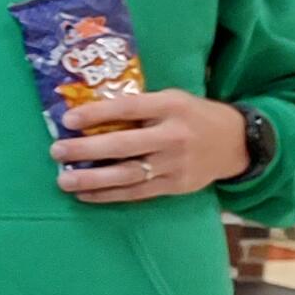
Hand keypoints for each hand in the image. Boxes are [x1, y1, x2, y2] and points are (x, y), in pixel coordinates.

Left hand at [53, 90, 249, 202]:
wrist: (237, 143)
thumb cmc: (193, 115)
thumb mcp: (170, 99)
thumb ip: (138, 105)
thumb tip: (89, 113)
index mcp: (170, 107)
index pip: (128, 109)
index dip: (97, 114)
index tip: (68, 120)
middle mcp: (172, 136)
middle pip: (123, 145)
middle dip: (86, 149)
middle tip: (57, 152)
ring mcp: (174, 165)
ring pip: (128, 175)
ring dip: (93, 179)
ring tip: (64, 181)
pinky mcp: (175, 186)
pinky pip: (137, 193)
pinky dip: (109, 195)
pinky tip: (86, 194)